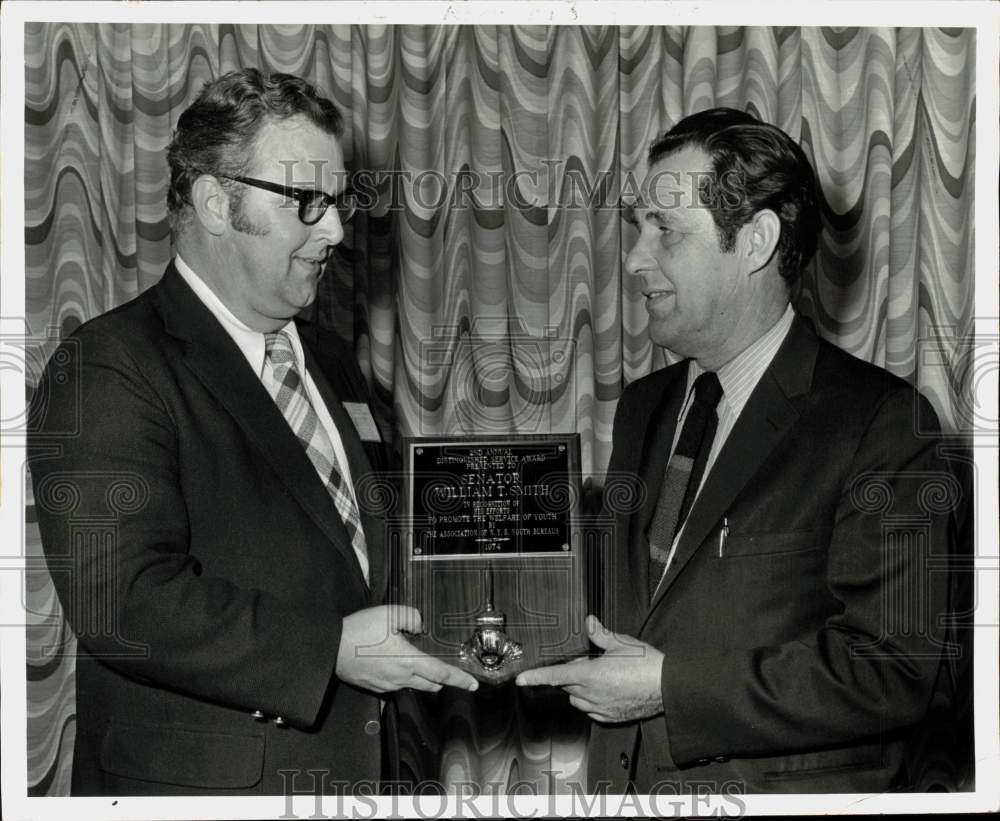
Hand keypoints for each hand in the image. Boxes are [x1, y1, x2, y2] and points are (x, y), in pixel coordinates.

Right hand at [336, 605, 478, 693]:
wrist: (331, 647)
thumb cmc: (359, 631)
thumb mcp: (390, 613)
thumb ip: (412, 617)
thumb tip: (419, 626)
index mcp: (408, 661)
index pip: (442, 674)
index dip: (460, 680)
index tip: (473, 684)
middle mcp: (400, 678)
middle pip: (431, 685)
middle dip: (441, 679)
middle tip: (444, 670)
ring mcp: (387, 685)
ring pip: (413, 685)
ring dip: (420, 677)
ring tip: (413, 660)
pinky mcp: (375, 687)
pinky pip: (395, 685)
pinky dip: (401, 677)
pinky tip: (392, 663)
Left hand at [515, 615, 662, 722]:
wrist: (669, 687)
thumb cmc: (648, 665)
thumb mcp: (621, 642)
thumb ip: (600, 634)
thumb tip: (589, 623)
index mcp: (591, 675)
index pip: (555, 676)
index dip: (535, 677)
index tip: (521, 679)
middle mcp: (592, 694)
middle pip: (567, 685)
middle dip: (570, 674)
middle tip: (586, 662)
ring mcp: (601, 708)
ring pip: (577, 699)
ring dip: (579, 688)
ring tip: (599, 676)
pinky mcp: (611, 717)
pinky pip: (591, 710)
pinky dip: (592, 701)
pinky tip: (606, 691)